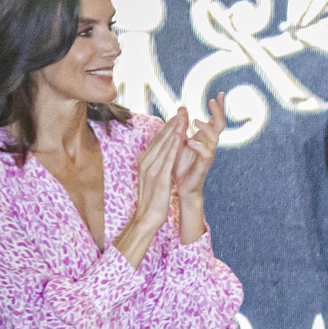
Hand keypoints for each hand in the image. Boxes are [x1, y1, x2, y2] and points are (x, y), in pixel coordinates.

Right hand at [134, 109, 185, 229]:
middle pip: (160, 140)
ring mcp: (151, 169)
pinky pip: (167, 158)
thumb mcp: (152, 178)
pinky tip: (181, 137)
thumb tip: (159, 155)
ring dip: (173, 130)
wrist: (146, 217)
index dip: (167, 128)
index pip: (157, 141)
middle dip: (171, 124)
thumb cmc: (151, 199)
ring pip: (164, 145)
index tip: (176, 117)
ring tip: (183, 118)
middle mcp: (146, 162)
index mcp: (144, 162)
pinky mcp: (159, 177)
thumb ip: (155, 165)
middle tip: (181, 110)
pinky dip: (173, 146)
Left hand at [173, 94, 226, 197]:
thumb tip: (181, 109)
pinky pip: (206, 153)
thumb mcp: (179, 141)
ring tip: (195, 120)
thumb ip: (182, 127)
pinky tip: (190, 141)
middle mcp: (209, 144)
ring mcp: (208, 154)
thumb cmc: (180, 164)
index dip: (219, 107)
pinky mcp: (204, 164)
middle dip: (218, 112)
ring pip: (214, 138)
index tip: (221, 94)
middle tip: (212, 100)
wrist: (182, 186)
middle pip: (220, 125)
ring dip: (205, 127)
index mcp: (204, 138)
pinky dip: (199, 146)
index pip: (215, 119)